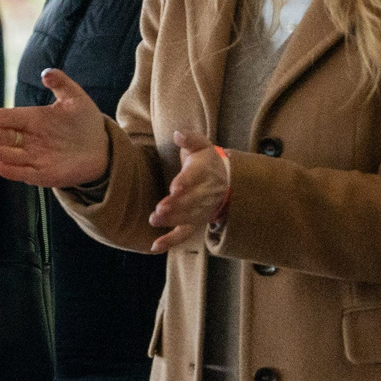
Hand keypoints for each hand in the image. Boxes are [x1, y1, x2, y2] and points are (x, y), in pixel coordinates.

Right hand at [0, 69, 112, 189]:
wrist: (101, 146)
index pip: (12, 117)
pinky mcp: (43, 174)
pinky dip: (11, 171)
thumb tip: (46, 73)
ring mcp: (35, 157)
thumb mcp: (75, 98)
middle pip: (7, 137)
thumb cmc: (84, 121)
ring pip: (11, 155)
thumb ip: (61, 83)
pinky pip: (23, 173)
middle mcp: (30, 138)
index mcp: (34, 119)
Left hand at [148, 131, 231, 251]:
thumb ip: (190, 139)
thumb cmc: (207, 161)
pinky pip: (184, 233)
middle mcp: (206, 193)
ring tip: (154, 220)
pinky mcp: (196, 222)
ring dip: (172, 220)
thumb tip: (178, 134)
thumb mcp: (202, 145)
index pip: (196, 177)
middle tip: (159, 209)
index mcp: (205, 171)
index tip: (175, 187)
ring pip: (188, 217)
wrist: (226, 180)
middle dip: (176, 206)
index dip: (186, 183)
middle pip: (191, 201)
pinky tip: (155, 246)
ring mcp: (202, 210)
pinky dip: (171, 241)